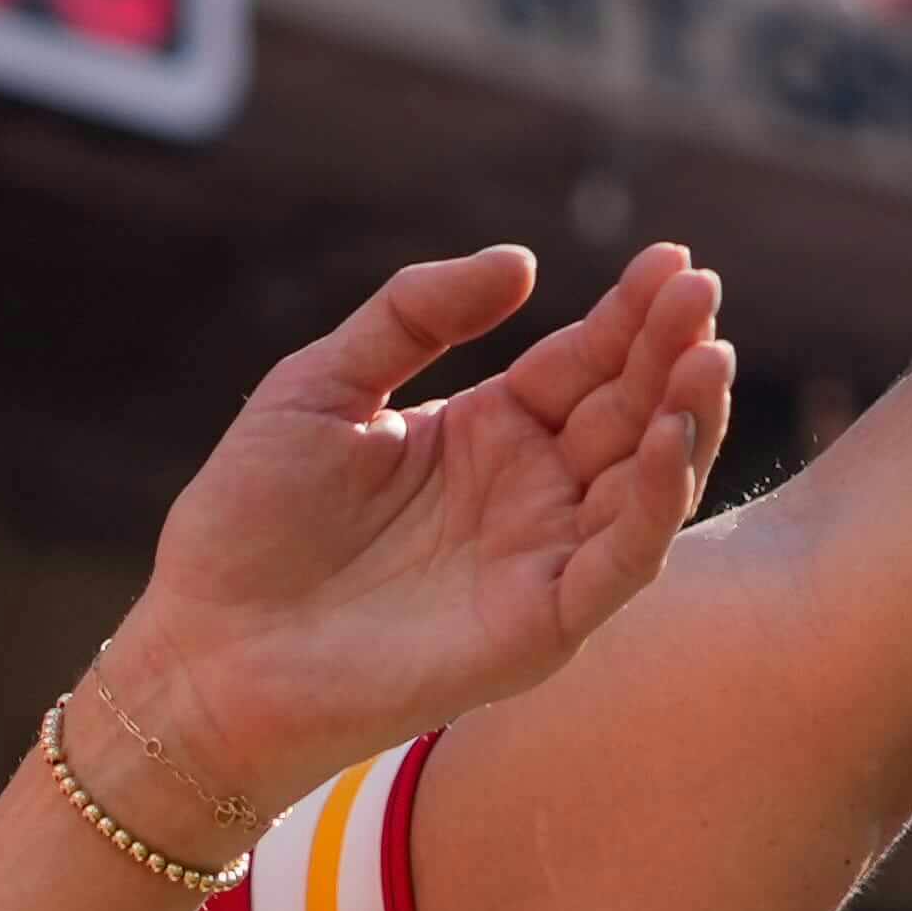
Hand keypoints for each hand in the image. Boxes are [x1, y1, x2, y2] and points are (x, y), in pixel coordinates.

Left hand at [84, 244, 733, 812]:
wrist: (203, 651)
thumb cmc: (247, 523)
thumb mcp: (323, 383)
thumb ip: (415, 313)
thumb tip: (523, 261)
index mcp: (485, 434)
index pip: (582, 362)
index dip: (630, 314)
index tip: (673, 259)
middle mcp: (529, 496)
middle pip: (627, 410)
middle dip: (671, 350)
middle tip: (702, 287)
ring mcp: (540, 561)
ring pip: (647, 484)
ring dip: (687, 419)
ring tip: (708, 354)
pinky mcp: (539, 627)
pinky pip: (621, 562)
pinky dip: (657, 504)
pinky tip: (667, 441)